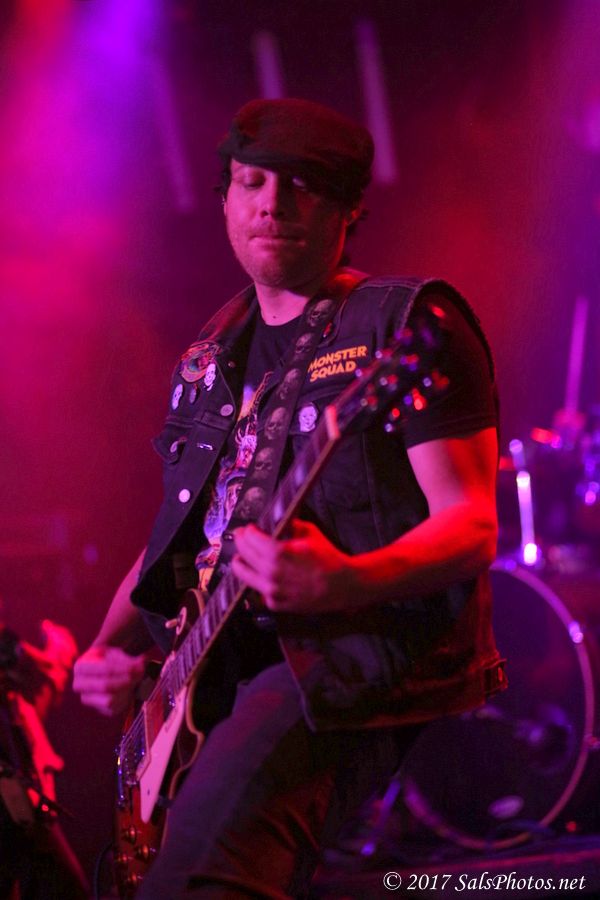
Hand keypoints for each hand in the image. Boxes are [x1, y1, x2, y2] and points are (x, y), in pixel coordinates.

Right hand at [72, 645, 145, 715]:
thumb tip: (141, 663)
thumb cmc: (109, 660)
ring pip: (110, 699)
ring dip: (127, 689)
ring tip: (137, 679)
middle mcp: (79, 685)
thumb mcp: (116, 653)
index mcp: (80, 667)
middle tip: (140, 673)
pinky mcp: (100, 710)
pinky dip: (127, 698)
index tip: (138, 666)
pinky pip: (115, 707)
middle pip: (106, 686)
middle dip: (126, 680)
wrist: (104, 673)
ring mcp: (87, 699)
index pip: (104, 669)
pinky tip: (131, 688)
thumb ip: (127, 658)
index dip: (123, 668)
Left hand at [232, 519, 355, 614]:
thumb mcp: (310, 533)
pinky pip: (258, 591)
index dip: (247, 531)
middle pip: (244, 554)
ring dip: (240, 563)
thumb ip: (290, 524)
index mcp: (278, 553)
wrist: (342, 585)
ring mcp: (272, 591)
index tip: (248, 528)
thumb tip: (277, 520)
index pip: (250, 538)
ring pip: (243, 576)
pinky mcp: (276, 604)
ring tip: (240, 558)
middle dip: (241, 542)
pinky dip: (257, 581)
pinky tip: (260, 575)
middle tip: (242, 537)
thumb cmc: (328, 558)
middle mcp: (271, 573)